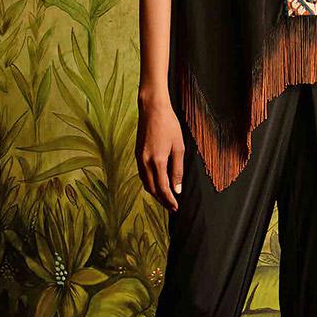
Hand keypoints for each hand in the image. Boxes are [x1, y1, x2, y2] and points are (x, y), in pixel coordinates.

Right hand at [136, 96, 184, 210]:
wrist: (152, 109)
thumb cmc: (169, 125)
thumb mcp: (179, 147)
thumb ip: (177, 169)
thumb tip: (177, 189)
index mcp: (157, 161)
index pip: (163, 188)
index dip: (169, 200)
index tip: (176, 207)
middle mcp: (145, 162)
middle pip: (152, 189)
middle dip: (162, 200)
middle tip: (171, 207)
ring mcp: (139, 158)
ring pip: (145, 183)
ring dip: (155, 193)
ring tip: (165, 198)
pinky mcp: (137, 154)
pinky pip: (142, 175)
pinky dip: (149, 183)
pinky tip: (157, 184)